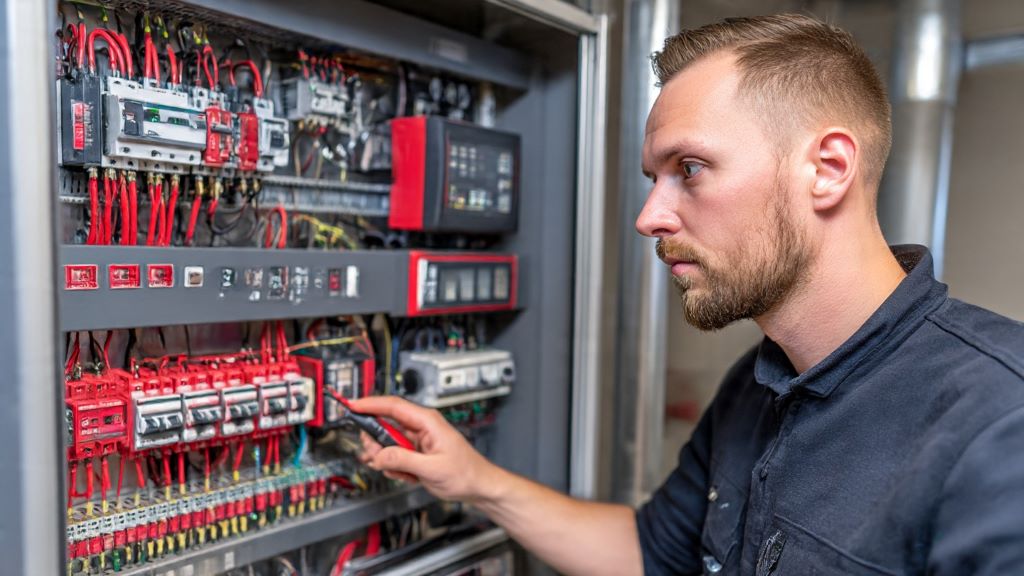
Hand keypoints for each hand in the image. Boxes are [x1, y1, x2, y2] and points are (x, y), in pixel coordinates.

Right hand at [349, 395, 502, 502]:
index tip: (352, 406)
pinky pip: (394, 455)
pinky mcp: (415, 451)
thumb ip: (403, 460)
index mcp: (427, 421)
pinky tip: (407, 475)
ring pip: (387, 442)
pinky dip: (395, 467)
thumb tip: (380, 454)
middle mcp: (421, 427)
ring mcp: (417, 439)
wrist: (477, 486)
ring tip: (400, 471)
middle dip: (377, 443)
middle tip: (377, 458)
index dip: (370, 404)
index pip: (393, 406)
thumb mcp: (432, 468)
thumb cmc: (465, 473)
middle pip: (385, 425)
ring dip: (387, 459)